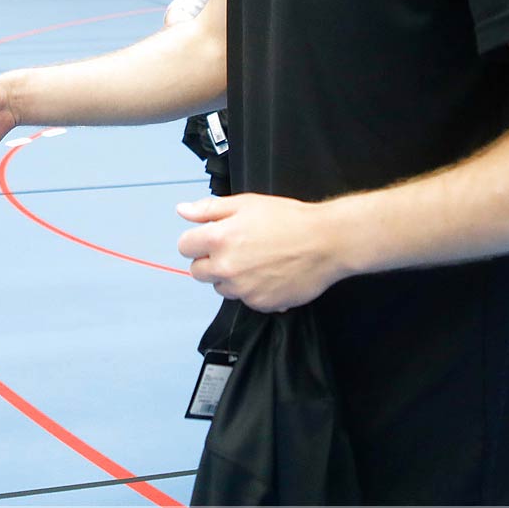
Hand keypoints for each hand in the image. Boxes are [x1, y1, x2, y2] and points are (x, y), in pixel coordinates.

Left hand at [175, 194, 346, 311]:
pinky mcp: (260, 304)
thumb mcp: (246, 203)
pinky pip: (245, 299)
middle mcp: (226, 267)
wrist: (325, 242)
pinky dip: (252, 289)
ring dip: (230, 277)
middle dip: (210, 260)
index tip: (212, 237)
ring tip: (256, 260)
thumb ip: (209, 209)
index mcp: (218, 239)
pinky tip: (269, 274)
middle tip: (236, 248)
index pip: (185, 247)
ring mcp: (242, 289)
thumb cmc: (288, 219)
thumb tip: (182, 211)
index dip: (197, 240)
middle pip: (198, 271)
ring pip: (221, 287)